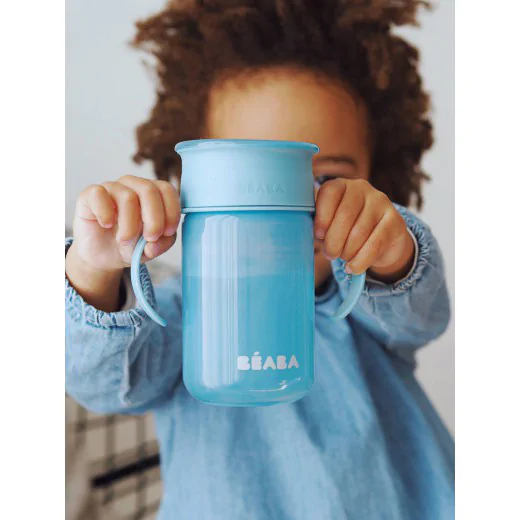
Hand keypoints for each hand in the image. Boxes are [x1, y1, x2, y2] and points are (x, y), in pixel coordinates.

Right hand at [66, 175, 179, 311]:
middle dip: (154, 219)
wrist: (103, 256)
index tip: (168, 232)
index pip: (167, 190)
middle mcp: (133, 185)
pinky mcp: (90, 194)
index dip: (171, 211)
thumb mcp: (152, 248)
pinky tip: (106, 225)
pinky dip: (105, 213)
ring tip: (125, 240)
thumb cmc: (131, 245)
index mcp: (153, 194)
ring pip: (127, 197)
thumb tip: (155, 241)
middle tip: (150, 238)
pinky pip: (99, 194)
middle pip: (149, 190)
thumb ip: (162, 243)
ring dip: (129, 224)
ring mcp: (112, 188)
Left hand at [314, 179, 414, 281]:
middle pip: (345, 215)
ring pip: (359, 232)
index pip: (330, 192)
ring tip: (343, 258)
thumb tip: (314, 235)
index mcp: (342, 185)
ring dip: (347, 252)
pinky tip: (353, 267)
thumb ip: (320, 225)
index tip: (318, 234)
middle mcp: (363, 188)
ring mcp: (381, 202)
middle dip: (333, 240)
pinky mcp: (395, 220)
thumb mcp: (331, 224)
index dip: (322, 215)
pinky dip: (360, 261)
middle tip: (329, 254)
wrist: (383, 240)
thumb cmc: (347, 231)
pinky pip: (374, 245)